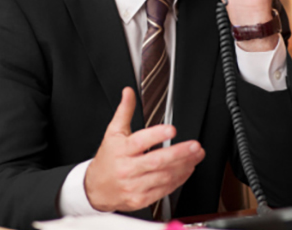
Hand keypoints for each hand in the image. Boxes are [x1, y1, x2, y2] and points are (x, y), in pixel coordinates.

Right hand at [84, 87, 205, 212]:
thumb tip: (129, 92)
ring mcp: (134, 185)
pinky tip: (187, 169)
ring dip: (183, 166)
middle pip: (156, 161)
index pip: (140, 141)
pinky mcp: (140, 199)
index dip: (156, 135)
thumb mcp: (113, 133)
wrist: (95, 189)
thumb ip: (124, 111)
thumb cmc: (108, 159)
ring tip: (196, 156)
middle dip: (179, 153)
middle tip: (195, 146)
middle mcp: (127, 168)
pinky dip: (178, 180)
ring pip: (163, 176)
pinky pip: (163, 190)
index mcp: (122, 150)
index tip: (171, 129)